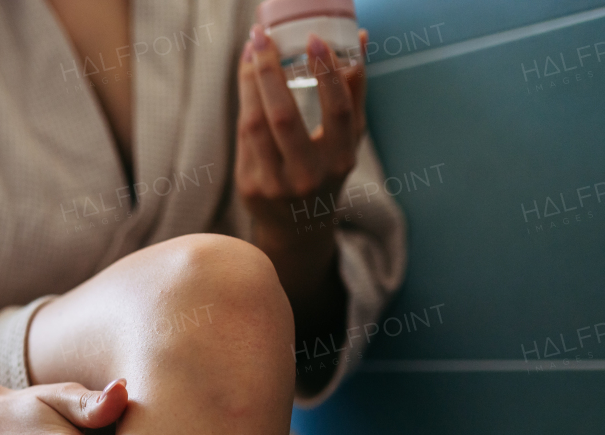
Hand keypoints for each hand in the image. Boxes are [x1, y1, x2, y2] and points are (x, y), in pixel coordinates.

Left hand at [235, 25, 368, 250]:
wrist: (298, 228)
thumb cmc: (326, 171)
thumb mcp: (348, 139)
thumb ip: (353, 91)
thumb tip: (360, 38)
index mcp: (341, 160)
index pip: (338, 112)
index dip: (327, 73)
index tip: (314, 38)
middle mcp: (309, 176)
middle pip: (285, 117)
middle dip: (270, 72)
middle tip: (262, 37)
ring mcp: (277, 184)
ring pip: (255, 125)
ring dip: (249, 83)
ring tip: (250, 51)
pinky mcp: (251, 186)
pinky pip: (245, 137)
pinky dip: (245, 103)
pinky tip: (246, 78)